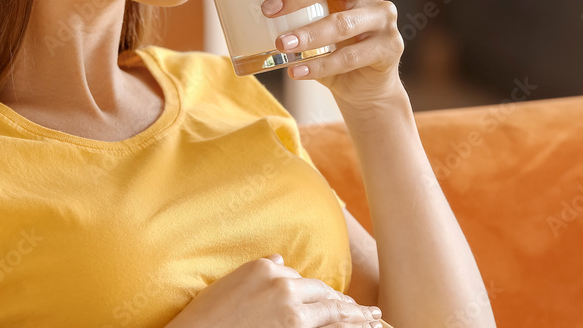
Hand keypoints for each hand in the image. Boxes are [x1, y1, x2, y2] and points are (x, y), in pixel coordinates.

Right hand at [168, 254, 382, 327]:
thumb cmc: (207, 317)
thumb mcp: (230, 284)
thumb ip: (258, 271)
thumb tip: (279, 261)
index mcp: (263, 268)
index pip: (297, 277)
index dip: (316, 291)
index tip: (333, 297)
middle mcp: (280, 282)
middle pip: (319, 290)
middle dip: (342, 300)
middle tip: (365, 310)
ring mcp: (290, 307)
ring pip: (330, 307)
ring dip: (356, 314)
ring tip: (374, 319)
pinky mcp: (294, 327)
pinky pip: (329, 325)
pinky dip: (350, 325)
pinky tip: (364, 326)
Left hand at [200, 0, 405, 110]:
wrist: (361, 84)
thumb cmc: (322, 42)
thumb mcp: (297, 19)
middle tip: (267, 8)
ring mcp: (381, 17)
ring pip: (343, 22)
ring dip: (308, 33)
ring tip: (279, 45)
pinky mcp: (388, 47)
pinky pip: (352, 55)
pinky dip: (321, 64)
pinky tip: (296, 70)